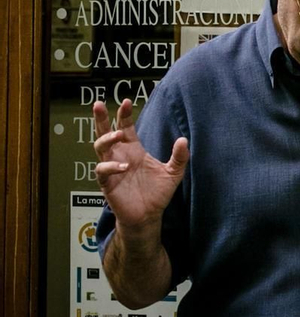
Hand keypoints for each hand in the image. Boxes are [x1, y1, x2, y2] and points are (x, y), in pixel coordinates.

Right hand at [93, 99, 187, 241]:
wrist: (149, 215)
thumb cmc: (157, 192)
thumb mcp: (174, 173)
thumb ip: (180, 157)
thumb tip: (183, 139)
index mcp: (134, 150)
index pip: (125, 127)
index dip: (124, 114)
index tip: (127, 101)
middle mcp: (120, 155)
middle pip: (105, 133)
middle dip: (101, 118)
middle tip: (99, 104)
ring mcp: (112, 168)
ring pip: (99, 148)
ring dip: (106, 139)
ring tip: (118, 135)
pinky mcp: (107, 183)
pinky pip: (102, 170)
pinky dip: (111, 166)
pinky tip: (124, 166)